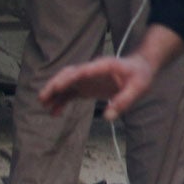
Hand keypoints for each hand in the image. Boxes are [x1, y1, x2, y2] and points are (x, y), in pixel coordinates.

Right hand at [39, 54, 153, 121]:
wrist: (141, 68)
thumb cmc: (140, 75)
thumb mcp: (138, 88)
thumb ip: (124, 101)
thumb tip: (108, 116)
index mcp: (105, 66)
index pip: (85, 70)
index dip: (71, 77)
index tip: (58, 86)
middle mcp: (92, 70)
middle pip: (70, 74)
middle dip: (55, 84)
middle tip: (43, 97)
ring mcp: (88, 78)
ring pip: (66, 82)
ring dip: (54, 92)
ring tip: (44, 105)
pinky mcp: (87, 86)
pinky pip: (71, 92)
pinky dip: (61, 100)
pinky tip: (54, 112)